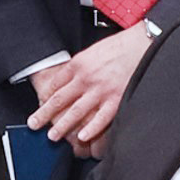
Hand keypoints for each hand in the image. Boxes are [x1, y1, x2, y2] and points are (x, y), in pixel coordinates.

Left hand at [27, 23, 154, 153]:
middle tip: (34, 124)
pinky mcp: (117, 99)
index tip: (40, 106)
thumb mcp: (93, 50)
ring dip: (62, 126)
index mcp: (79, 64)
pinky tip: (82, 137)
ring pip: (76, 112)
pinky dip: (91, 128)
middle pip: (59, 100)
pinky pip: (101, 118)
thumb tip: (68, 77)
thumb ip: (80, 65)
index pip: (55, 84)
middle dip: (44, 114)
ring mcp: (101, 90)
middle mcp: (86, 78)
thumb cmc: (121, 46)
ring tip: (53, 136)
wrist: (144, 43)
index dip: (45, 97)